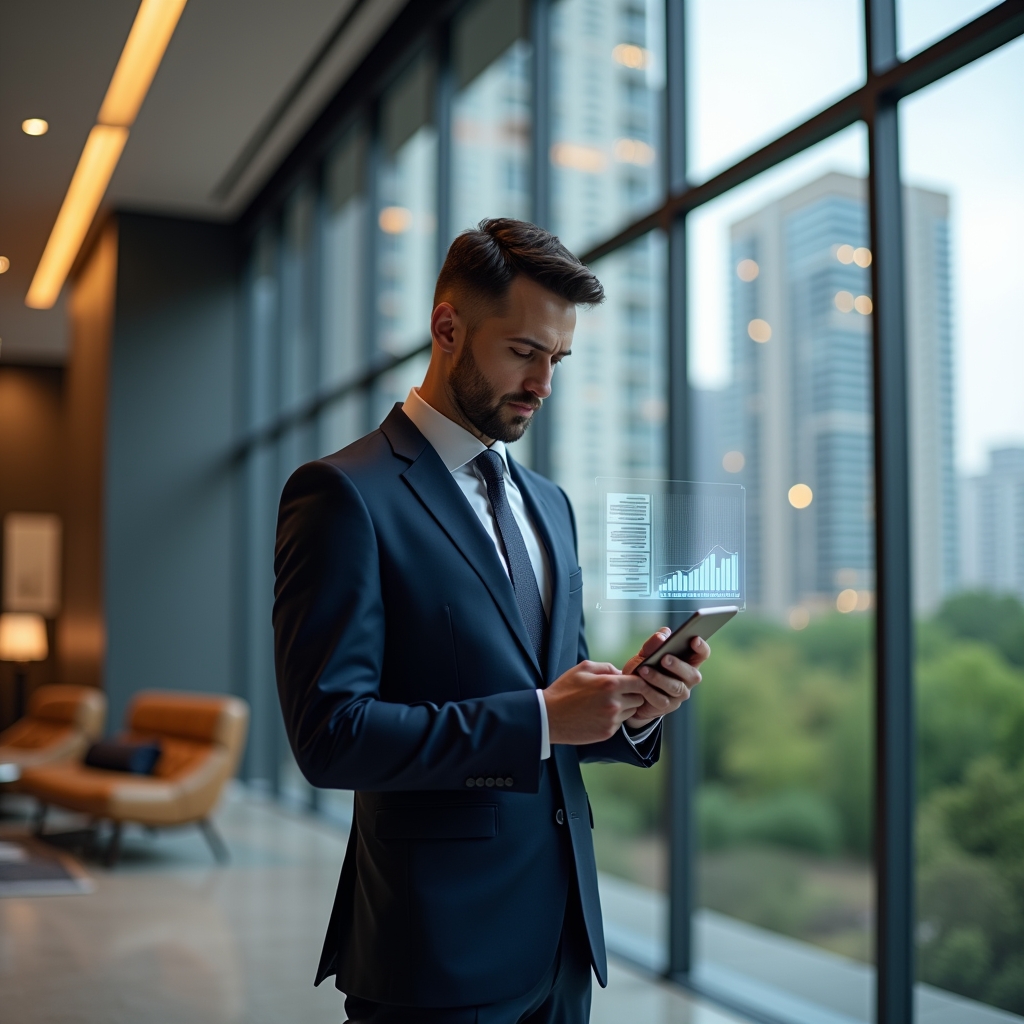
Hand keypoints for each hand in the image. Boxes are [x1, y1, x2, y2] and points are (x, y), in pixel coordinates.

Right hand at [543, 660, 667, 744]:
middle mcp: (615, 703)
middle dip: (631, 694)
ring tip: (605, 704)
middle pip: (639, 699)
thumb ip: (606, 667)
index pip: (640, 683)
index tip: (631, 681)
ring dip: (624, 707)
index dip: (638, 681)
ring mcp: (612, 720)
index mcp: (610, 684)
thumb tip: (621, 672)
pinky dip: (614, 718)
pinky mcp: (607, 732)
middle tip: (618, 693)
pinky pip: (620, 723)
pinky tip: (598, 714)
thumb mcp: (583, 669)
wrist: (549, 717)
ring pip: (631, 712)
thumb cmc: (564, 690)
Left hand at [621, 628, 710, 728]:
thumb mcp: (645, 655)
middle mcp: (688, 679)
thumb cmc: (643, 669)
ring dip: (659, 678)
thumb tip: (662, 635)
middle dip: (678, 665)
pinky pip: (661, 700)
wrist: (632, 693)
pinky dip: (649, 691)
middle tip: (664, 658)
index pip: (702, 654)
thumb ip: (652, 645)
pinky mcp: (668, 706)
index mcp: (687, 662)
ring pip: (676, 687)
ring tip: (644, 670)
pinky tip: (640, 685)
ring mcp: (680, 694)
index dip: (701, 647)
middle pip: (692, 674)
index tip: (694, 639)